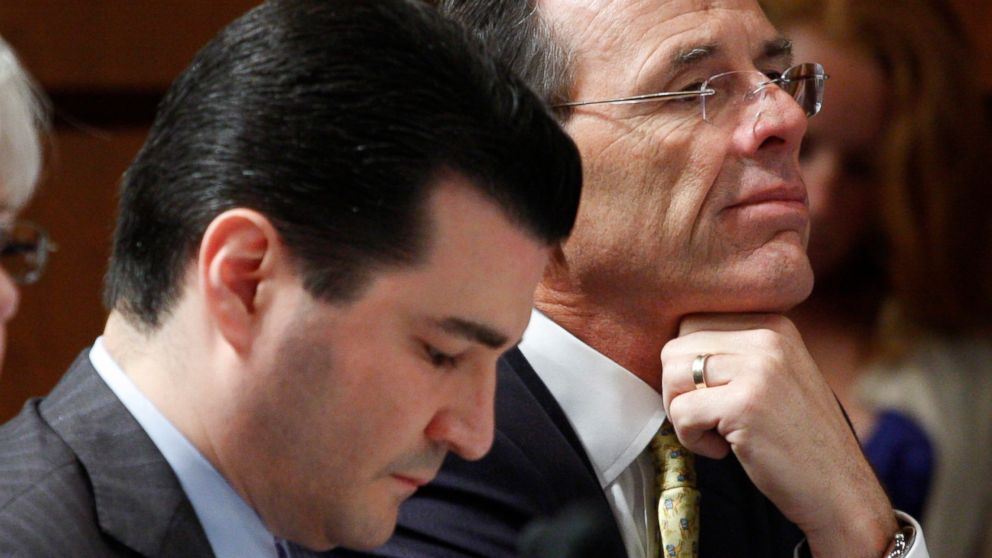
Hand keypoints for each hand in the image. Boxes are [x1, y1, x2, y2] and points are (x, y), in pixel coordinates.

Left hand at [660, 313, 896, 557]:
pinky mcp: (745, 404)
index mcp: (772, 325)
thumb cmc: (798, 440)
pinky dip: (691, 439)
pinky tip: (724, 450)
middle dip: (677, 389)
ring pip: (672, 375)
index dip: (687, 366)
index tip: (712, 397)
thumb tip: (672, 347)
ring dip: (681, 413)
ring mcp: (758, 369)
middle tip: (706, 419)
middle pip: (675, 347)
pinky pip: (681, 412)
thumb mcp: (775, 376)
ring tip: (714, 433)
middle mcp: (767, 337)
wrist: (841, 490)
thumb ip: (735, 352)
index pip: (692, 324)